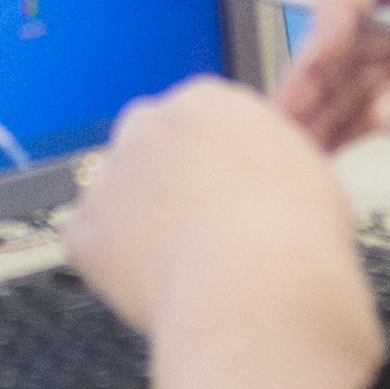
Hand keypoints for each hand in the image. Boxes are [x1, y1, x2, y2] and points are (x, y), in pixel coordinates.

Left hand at [64, 77, 372, 345]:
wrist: (258, 287)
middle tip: (195, 222)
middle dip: (160, 178)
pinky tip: (143, 278)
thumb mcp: (306, 170)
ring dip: (131, 217)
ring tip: (176, 260)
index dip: (206, 158)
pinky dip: (104, 259)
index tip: (219, 186)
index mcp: (206, 101)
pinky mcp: (86, 229)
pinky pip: (82, 239)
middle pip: (143, 143)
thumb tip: (268, 176)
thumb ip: (269, 158)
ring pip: (109, 190)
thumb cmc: (294, 235)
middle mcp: (149, 126)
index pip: (193, 116)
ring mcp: (111, 176)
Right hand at [274, 0, 389, 166]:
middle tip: (284, 117)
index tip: (319, 52)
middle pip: (355, 24)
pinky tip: (318, 153)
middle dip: (314, 67)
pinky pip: (378, 100)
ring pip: (358, 68)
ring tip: (290, 146)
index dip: (338, 4)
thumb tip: (387, 110)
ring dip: (320, 103)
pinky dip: (346, 125)